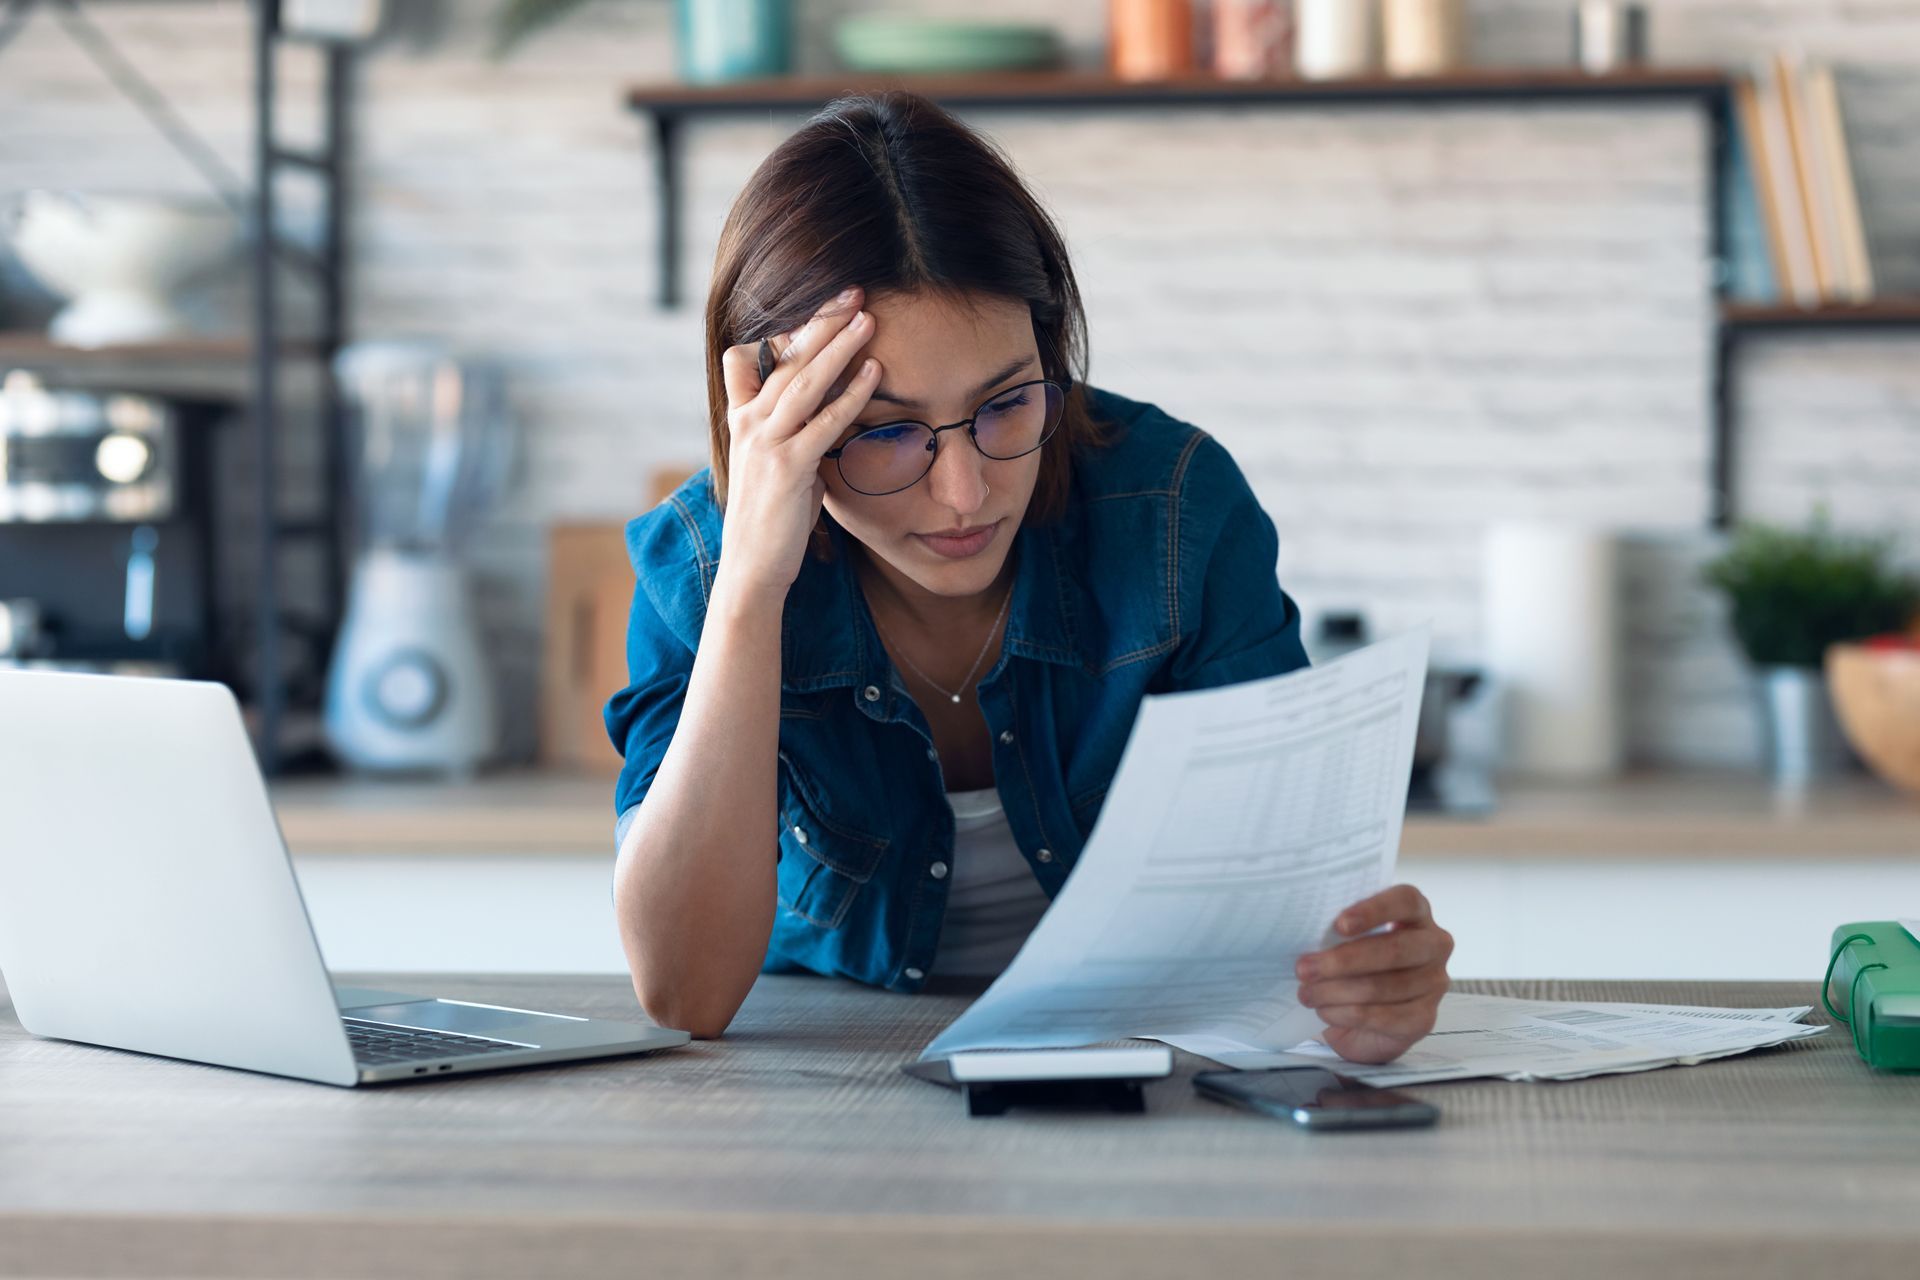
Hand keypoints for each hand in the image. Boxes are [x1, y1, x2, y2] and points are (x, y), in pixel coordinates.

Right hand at [715, 284, 880, 597]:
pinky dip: (851, 395)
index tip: (819, 306)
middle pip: (785, 358)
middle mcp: (748, 423)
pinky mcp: (787, 467)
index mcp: (742, 419)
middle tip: (852, 292)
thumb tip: (824, 412)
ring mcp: (765, 444)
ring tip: (868, 318)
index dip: (782, 330)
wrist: (752, 568)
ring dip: (838, 346)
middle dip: (820, 322)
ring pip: (803, 381)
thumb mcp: (777, 465)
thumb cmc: (772, 519)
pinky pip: (824, 422)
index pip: (749, 358)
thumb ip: (793, 432)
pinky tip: (874, 373)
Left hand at [1294, 884, 1452, 1065]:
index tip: (1339, 925)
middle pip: (1394, 949)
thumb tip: (1304, 932)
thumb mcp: (1347, 939)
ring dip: (1338, 992)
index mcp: (1416, 913)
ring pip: (1385, 986)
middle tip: (1304, 969)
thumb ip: (1337, 930)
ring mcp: (1434, 983)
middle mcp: (1434, 945)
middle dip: (1344, 961)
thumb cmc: (1353, 962)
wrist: (1364, 1015)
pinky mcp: (1425, 1018)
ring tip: (1307, 994)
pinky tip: (1326, 1011)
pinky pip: (1386, 1017)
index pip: (1406, 901)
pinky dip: (1349, 1015)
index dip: (1374, 910)